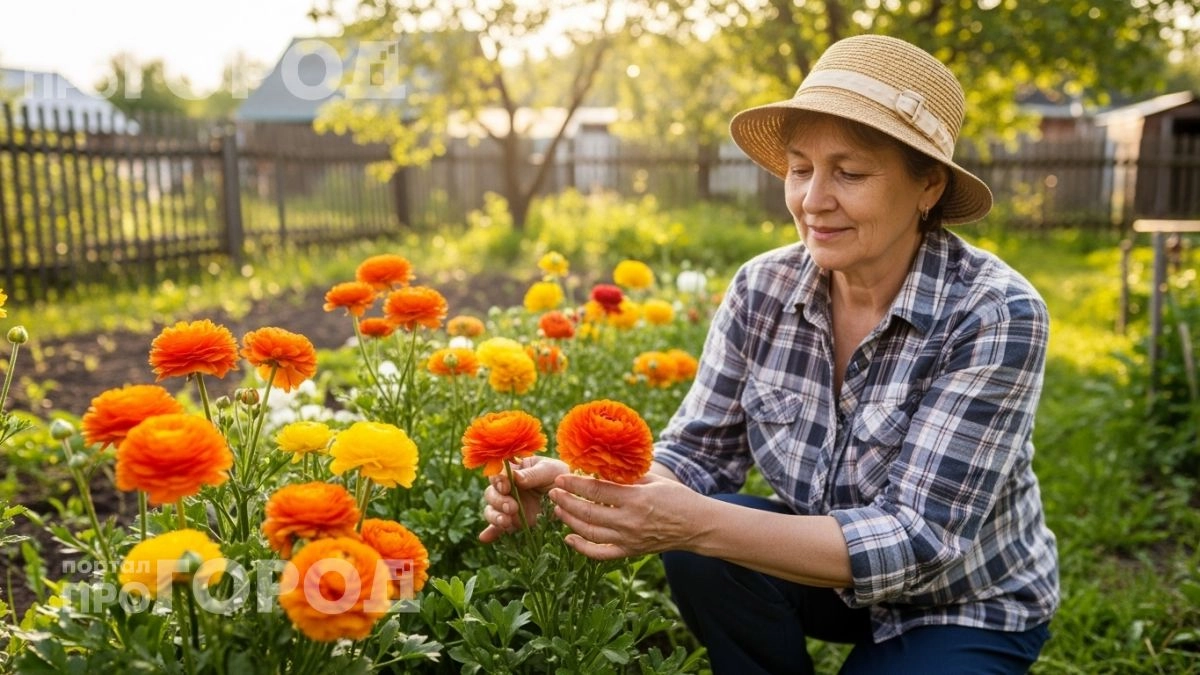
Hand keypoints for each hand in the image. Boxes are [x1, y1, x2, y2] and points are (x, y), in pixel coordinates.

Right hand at [479, 456, 567, 543]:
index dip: (498, 480)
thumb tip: (516, 478)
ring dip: (495, 516)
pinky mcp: (513, 522)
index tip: (506, 487)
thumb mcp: (550, 470)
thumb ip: (533, 474)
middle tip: (513, 507)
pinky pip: (498, 528)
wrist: (570, 496)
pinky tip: (485, 538)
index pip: (497, 474)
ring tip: (506, 522)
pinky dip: (491, 532)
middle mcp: (507, 488)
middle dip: (499, 501)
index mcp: (513, 471)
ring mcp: (508, 506)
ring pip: (491, 510)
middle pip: (491, 493)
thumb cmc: (558, 476)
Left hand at [548, 472, 704, 560]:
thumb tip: (600, 470)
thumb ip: (627, 477)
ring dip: (569, 520)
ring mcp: (628, 539)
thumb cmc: (678, 498)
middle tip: (553, 492)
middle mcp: (629, 521)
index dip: (575, 484)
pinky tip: (568, 538)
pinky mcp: (630, 551)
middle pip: (588, 512)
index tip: (561, 477)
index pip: (596, 491)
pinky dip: (582, 548)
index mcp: (636, 499)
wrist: (696, 525)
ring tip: (558, 509)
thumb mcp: (654, 480)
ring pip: (590, 532)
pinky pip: (600, 553)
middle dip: (566, 501)